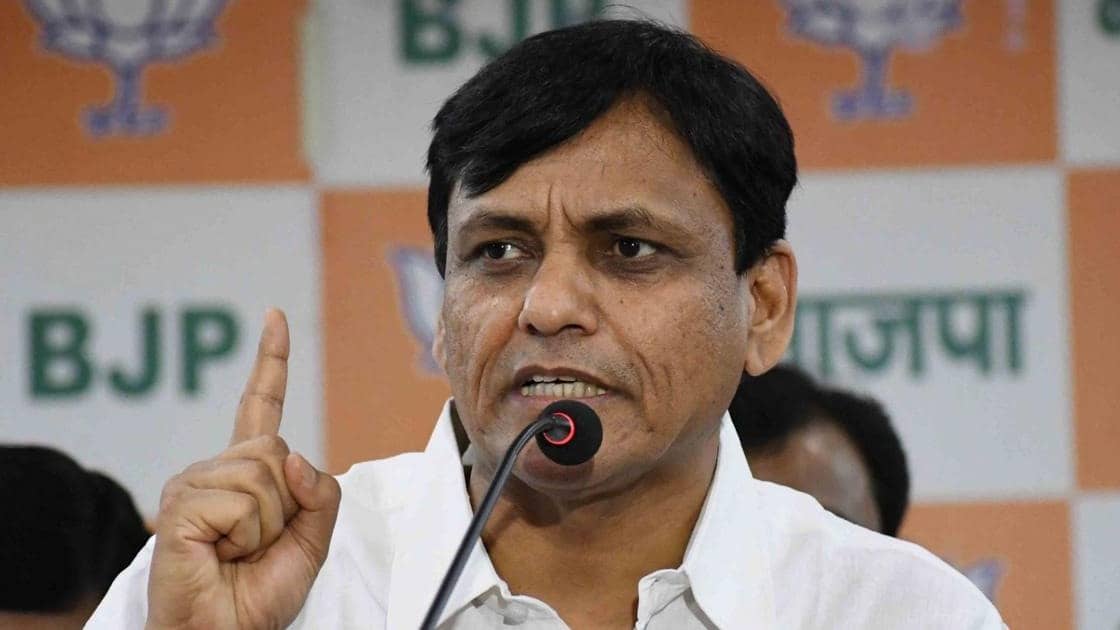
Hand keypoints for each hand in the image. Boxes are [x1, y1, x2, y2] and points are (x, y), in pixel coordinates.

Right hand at [146, 309, 340, 629]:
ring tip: (238, 552)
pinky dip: (247, 535)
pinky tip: (221, 554)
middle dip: (287, 506)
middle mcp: (214, 470)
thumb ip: (320, 494)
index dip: (270, 362)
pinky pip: (243, 501)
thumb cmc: (259, 593)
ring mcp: (192, 484)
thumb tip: (294, 456)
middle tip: (259, 546)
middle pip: (278, 450)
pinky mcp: (179, 505)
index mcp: (246, 473)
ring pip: (265, 474)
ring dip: (268, 525)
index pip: (260, 407)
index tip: (275, 317)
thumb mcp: (313, 541)